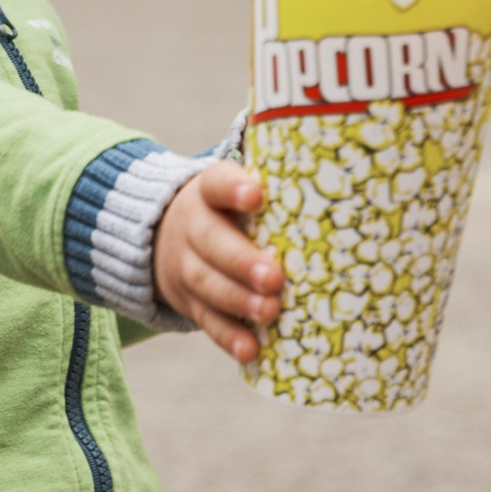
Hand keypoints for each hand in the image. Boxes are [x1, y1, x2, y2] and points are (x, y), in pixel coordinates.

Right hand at [152, 161, 281, 361]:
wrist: (164, 237)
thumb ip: (271, 174)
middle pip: (211, 241)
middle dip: (241, 261)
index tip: (255, 196)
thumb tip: (326, 141)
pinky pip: (206, 320)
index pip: (217, 184)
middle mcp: (193, 227)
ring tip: (269, 312)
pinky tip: (251, 350)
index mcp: (208, 192)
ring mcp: (187, 267)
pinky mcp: (189, 302)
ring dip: (238, 299)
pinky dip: (228, 336)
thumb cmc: (228, 209)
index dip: (234, 189)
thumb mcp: (234, 185)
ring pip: (207, 283)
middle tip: (274, 277)